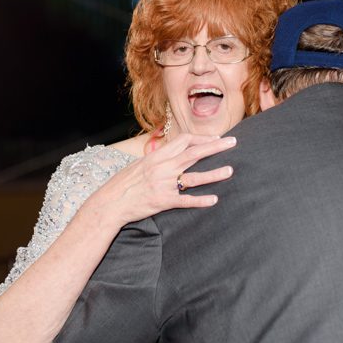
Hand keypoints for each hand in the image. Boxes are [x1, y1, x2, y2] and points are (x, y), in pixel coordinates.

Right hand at [96, 133, 236, 225]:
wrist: (110, 202)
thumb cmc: (123, 184)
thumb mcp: (139, 165)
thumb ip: (158, 159)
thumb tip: (172, 154)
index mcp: (157, 156)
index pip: (184, 141)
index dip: (202, 139)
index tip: (215, 139)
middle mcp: (162, 167)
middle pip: (194, 153)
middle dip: (216, 147)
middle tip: (232, 143)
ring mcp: (164, 184)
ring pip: (194, 177)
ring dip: (214, 173)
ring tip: (229, 170)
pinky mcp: (163, 201)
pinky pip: (186, 200)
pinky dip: (201, 200)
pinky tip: (214, 200)